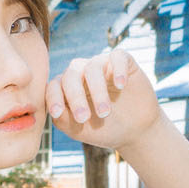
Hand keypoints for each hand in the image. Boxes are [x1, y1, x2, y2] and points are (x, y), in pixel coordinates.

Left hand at [46, 49, 163, 152]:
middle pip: (71, 76)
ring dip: (97, 91)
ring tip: (104, 112)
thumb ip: (63, 119)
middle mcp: (80, 72)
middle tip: (83, 117)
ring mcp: (101, 65)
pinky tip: (121, 86)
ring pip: (93, 68)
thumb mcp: (79, 129)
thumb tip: (54, 110)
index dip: (53, 98)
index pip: (53, 87)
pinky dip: (118, 69)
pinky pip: (117, 57)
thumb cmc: (102, 129)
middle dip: (75, 97)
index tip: (57, 113)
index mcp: (65, 88)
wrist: (135, 130)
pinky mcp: (122, 61)